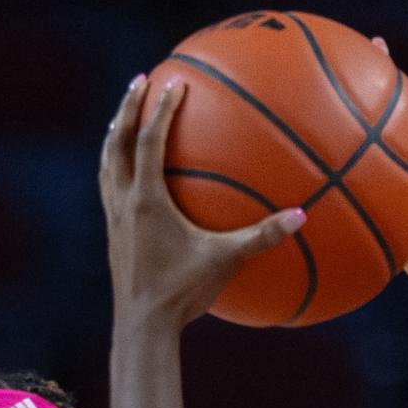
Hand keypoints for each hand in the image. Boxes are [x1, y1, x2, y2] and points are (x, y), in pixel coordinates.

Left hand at [101, 75, 306, 328]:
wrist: (141, 327)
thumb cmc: (183, 293)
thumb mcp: (225, 261)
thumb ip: (262, 237)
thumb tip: (301, 216)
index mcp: (146, 200)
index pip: (150, 140)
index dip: (162, 108)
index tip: (174, 82)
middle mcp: (124, 202)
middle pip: (117, 141)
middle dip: (127, 108)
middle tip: (141, 80)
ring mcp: (114, 218)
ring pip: (107, 162)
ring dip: (115, 134)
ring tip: (124, 116)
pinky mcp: (113, 234)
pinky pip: (110, 187)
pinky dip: (116, 166)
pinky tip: (129, 170)